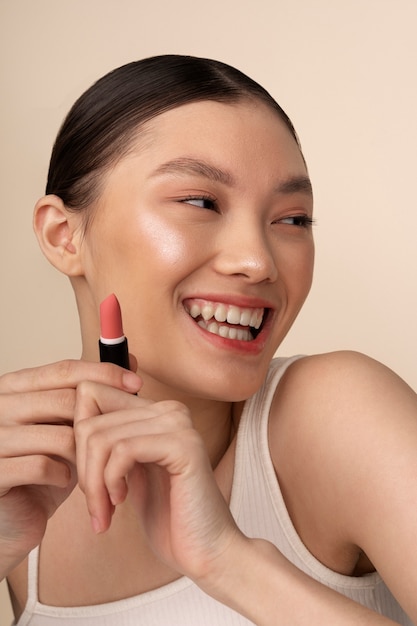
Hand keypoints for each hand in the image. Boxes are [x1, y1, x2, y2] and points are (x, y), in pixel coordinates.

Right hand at [0, 359, 140, 572]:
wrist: (14, 517)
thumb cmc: (46, 467)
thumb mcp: (70, 424)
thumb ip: (93, 393)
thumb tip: (132, 359)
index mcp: (15, 386)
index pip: (65, 370)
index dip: (103, 374)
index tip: (137, 384)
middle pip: (65, 402)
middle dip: (99, 424)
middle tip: (117, 443)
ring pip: (59, 435)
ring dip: (84, 455)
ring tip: (91, 466)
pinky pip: (40, 465)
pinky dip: (62, 475)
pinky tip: (64, 481)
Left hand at [74, 381, 241, 583]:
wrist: (207, 551)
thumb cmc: (167, 517)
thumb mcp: (128, 473)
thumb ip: (108, 443)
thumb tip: (73, 419)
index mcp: (156, 411)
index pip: (92, 396)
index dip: (76, 440)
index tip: (89, 479)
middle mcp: (169, 409)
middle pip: (90, 421)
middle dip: (82, 469)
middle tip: (96, 505)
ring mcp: (178, 424)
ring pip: (101, 437)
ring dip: (94, 483)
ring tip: (105, 510)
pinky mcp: (183, 445)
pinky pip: (122, 451)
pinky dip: (110, 482)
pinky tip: (121, 502)